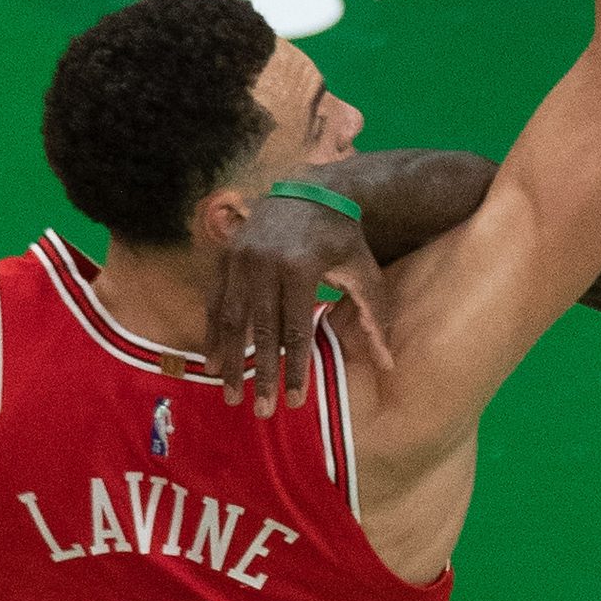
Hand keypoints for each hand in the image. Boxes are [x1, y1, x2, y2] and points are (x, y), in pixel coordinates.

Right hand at [209, 195, 394, 416]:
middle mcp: (265, 262)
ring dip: (230, 359)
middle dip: (261, 374)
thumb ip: (375, 316)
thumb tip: (389, 364)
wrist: (312, 189)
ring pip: (232, 318)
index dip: (295, 368)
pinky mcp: (225, 254)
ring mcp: (241, 257)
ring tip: (230, 394)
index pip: (296, 329)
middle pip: (262, 330)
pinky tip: (211, 360)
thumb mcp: (363, 269)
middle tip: (260, 411)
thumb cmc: (343, 236)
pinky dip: (212, 332)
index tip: (295, 401)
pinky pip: (214, 300)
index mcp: (302, 266)